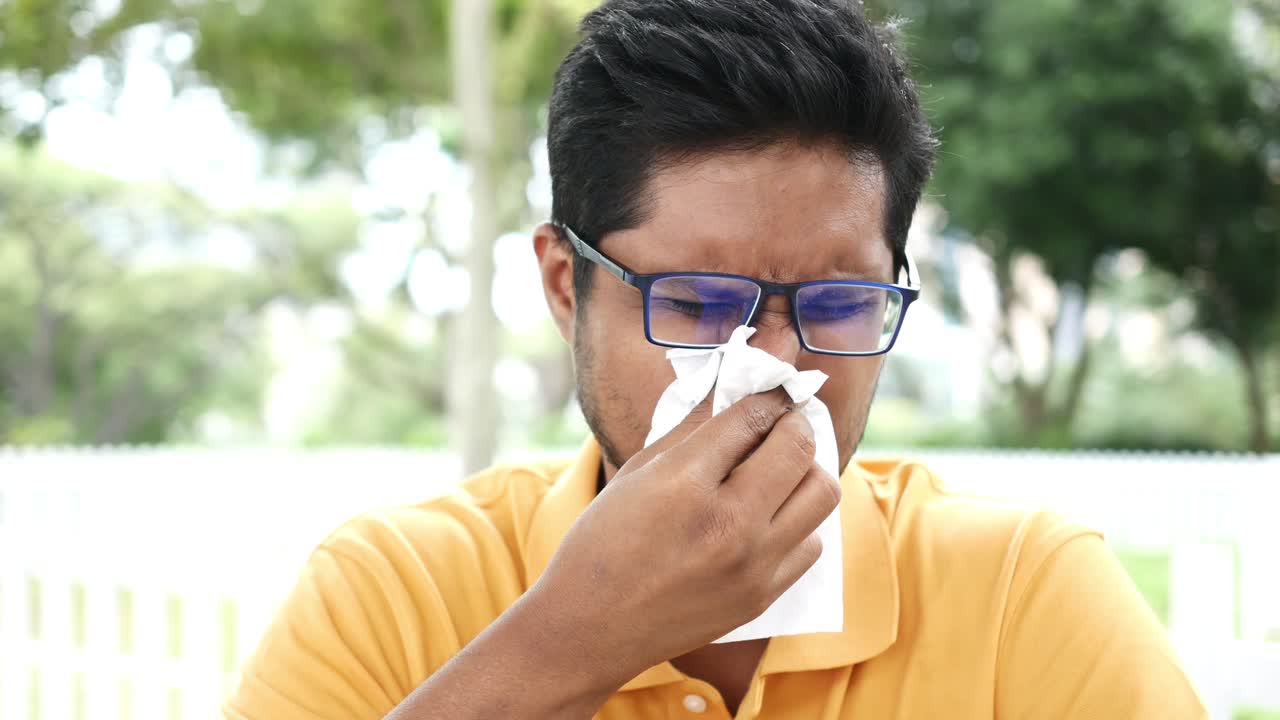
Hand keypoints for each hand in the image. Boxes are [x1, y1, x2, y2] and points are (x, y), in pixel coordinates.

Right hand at [527, 388, 841, 688]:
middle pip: (799, 447)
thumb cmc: (604, 541)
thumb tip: (737, 384)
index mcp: (685, 483)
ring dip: (805, 469)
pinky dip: (798, 520)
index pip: (752, 415)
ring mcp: (752, 565)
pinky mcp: (763, 596)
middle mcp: (728, 523)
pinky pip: (812, 542)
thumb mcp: (638, 470)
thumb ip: (693, 426)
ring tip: (777, 470)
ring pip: (821, 492)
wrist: (592, 628)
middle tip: (779, 422)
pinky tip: (767, 517)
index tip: (773, 388)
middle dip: (794, 422)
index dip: (768, 392)